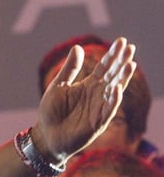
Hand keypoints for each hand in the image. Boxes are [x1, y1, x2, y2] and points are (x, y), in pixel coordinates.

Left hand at [34, 37, 136, 159]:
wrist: (46, 135)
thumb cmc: (52, 111)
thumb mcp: (58, 86)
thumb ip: (70, 69)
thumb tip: (77, 47)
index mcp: (88, 85)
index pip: (104, 67)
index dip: (113, 55)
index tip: (122, 41)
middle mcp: (97, 95)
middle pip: (113, 75)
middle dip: (121, 62)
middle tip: (130, 47)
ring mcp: (99, 108)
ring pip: (114, 90)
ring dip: (122, 78)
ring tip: (130, 64)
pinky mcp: (98, 122)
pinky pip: (108, 110)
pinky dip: (113, 100)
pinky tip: (116, 88)